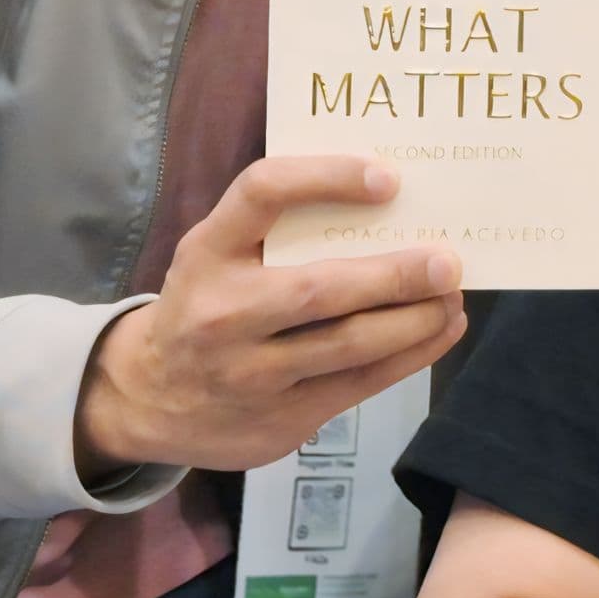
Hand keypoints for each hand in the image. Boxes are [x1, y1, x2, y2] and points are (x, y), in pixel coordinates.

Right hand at [71, 159, 463, 481]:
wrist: (146, 398)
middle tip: (447, 262)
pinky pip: (359, 385)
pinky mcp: (279, 419)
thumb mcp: (218, 254)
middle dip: (394, 275)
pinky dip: (411, 355)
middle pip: (319, 288)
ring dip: (415, 320)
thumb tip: (392, 202)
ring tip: (452, 297)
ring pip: (349, 345)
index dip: (327, 178)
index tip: (388, 178)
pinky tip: (441, 330)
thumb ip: (279, 228)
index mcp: (208, 252)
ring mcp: (250, 373)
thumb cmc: (207, 303)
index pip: (263, 193)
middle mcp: (223, 312)